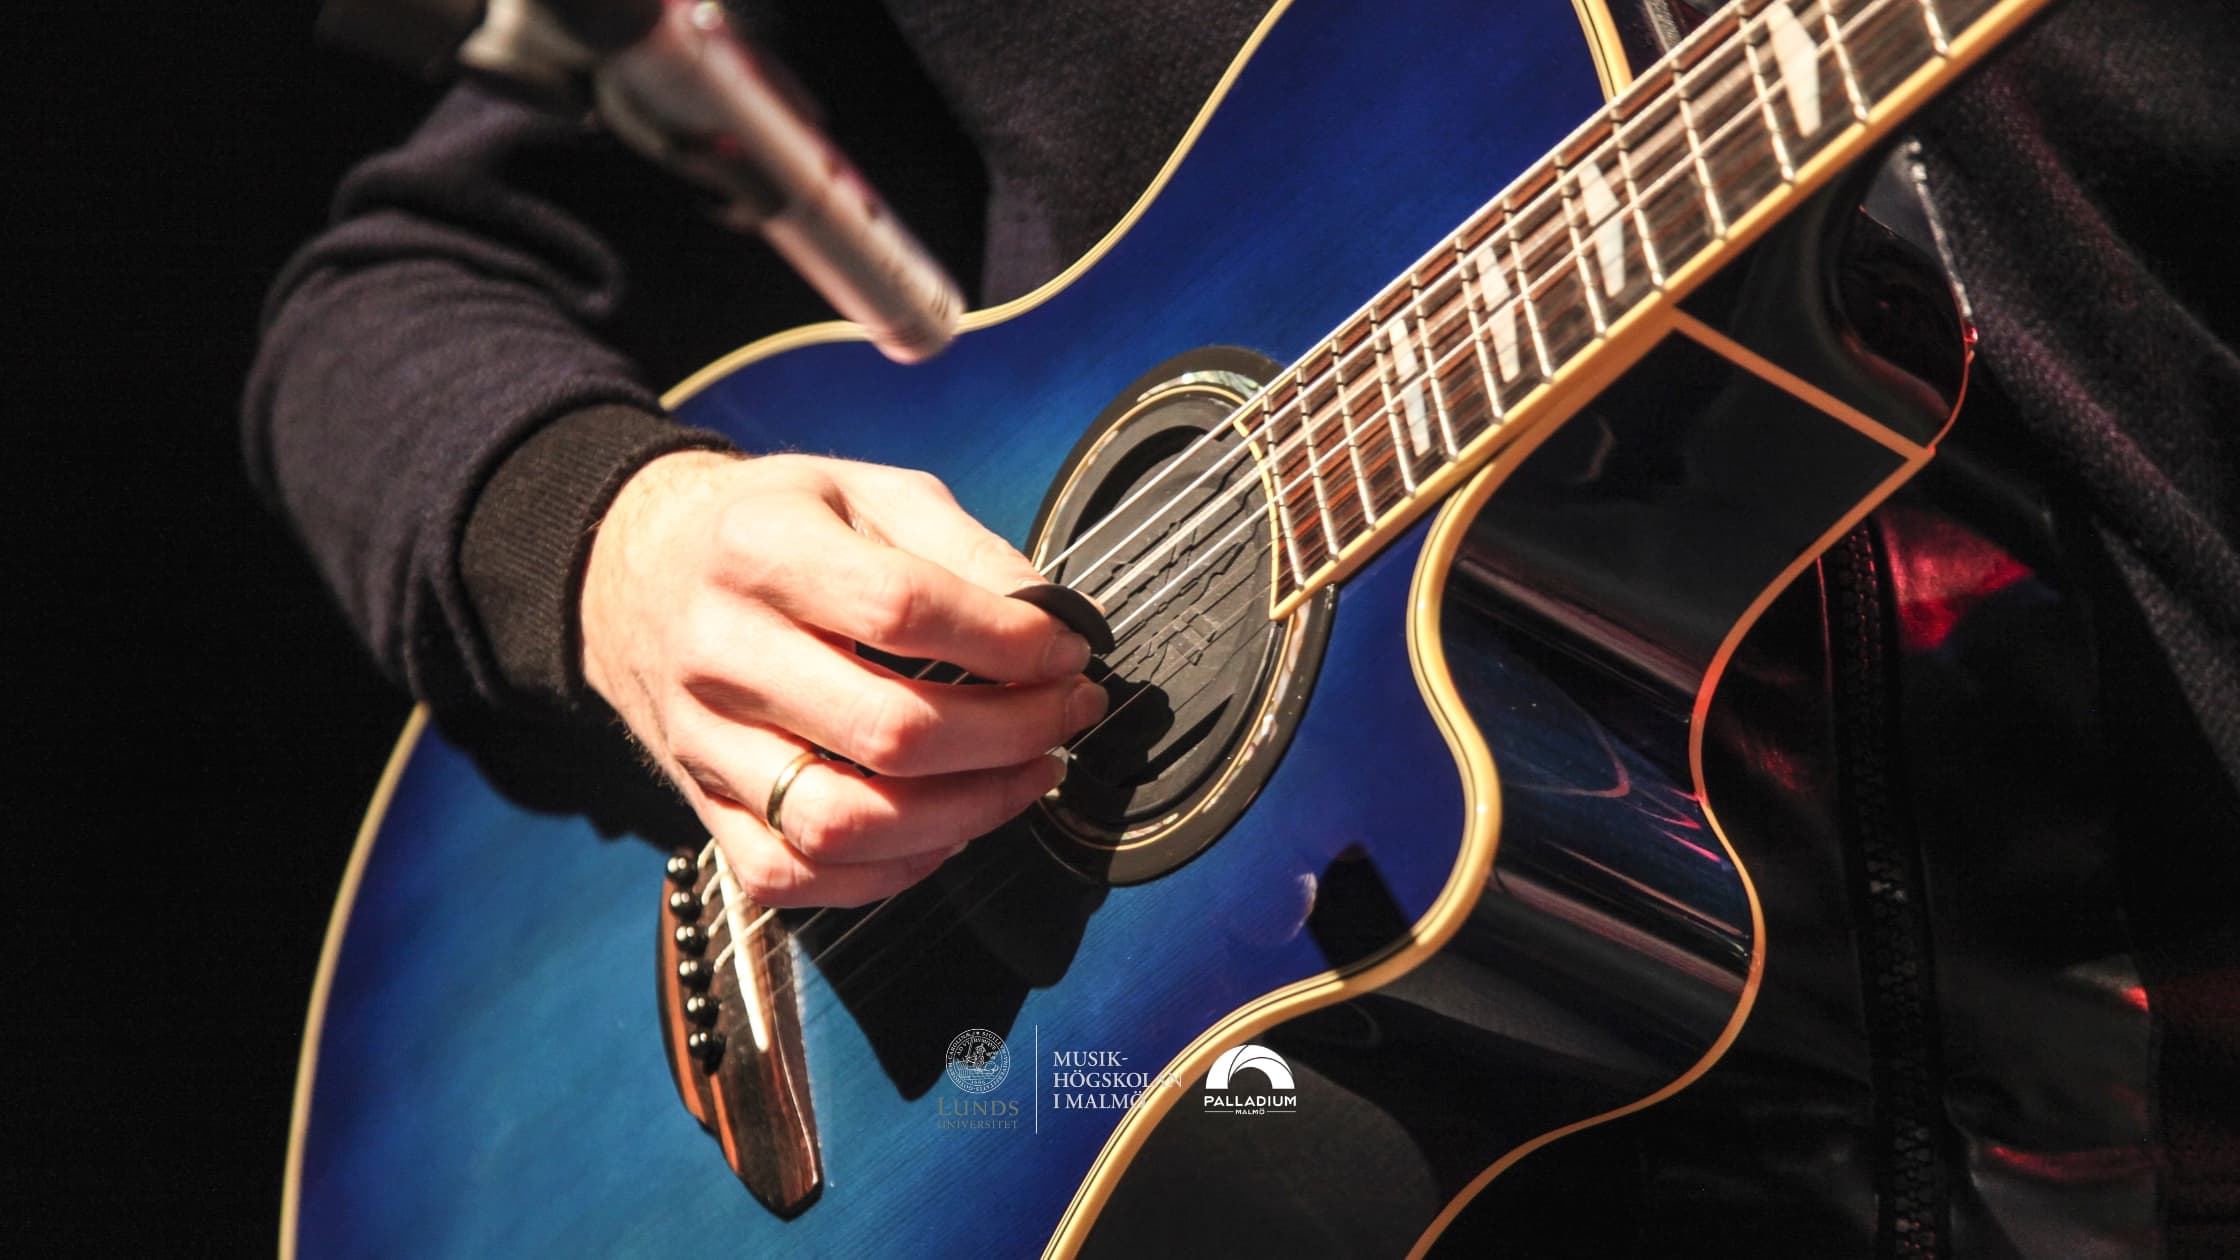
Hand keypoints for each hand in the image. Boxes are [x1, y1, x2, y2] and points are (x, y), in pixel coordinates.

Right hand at [581, 451, 1105, 906]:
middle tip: (1067, 714)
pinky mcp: (703, 806)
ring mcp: (704, 741)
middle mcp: (720, 650)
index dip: (1008, 643)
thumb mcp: (863, 492)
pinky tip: (947, 829)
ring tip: (1028, 776)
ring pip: (844, 822)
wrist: (636, 572)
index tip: (1067, 650)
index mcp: (760, 549)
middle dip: (1011, 733)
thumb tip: (1051, 621)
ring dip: (966, 814)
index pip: (902, 611)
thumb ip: (964, 548)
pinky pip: (795, 875)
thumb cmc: (767, 530)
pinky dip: (890, 872)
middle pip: (887, 730)